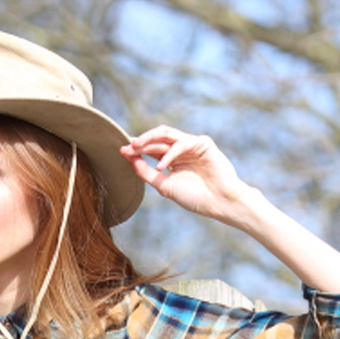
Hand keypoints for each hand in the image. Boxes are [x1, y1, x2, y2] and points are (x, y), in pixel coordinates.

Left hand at [119, 125, 253, 227]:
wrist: (218, 203)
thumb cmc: (195, 197)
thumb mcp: (164, 186)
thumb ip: (146, 172)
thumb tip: (129, 159)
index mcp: (172, 160)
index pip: (151, 149)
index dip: (136, 149)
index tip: (121, 151)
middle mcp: (181, 150)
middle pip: (157, 140)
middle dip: (141, 142)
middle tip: (128, 147)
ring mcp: (192, 145)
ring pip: (167, 135)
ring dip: (150, 139)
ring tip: (137, 147)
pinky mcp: (203, 143)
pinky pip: (181, 144)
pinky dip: (169, 154)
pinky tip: (161, 166)